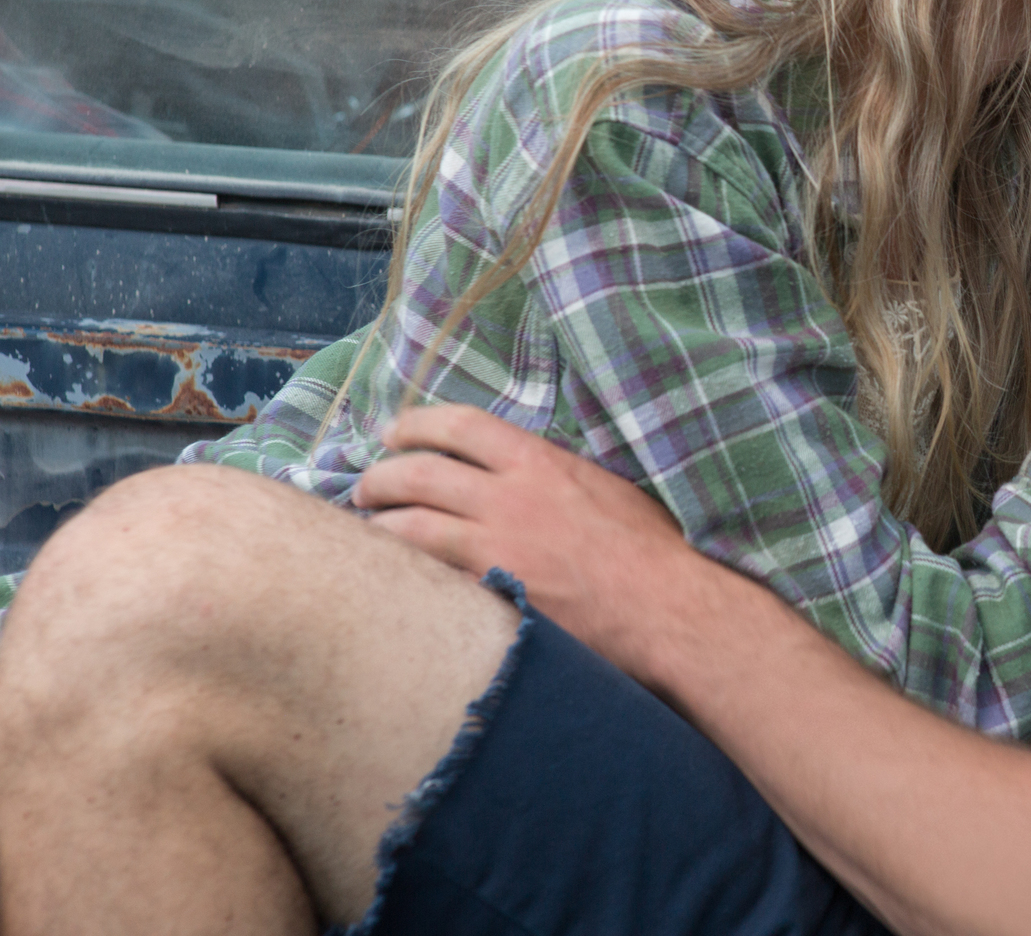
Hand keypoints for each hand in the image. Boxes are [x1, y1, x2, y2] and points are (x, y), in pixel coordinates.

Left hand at [354, 406, 690, 671]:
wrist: (663, 605)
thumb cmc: (649, 547)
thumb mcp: (603, 485)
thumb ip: (552, 474)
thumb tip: (517, 472)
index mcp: (538, 461)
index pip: (459, 425)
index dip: (416, 424)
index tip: (395, 433)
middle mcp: (507, 497)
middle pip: (417, 472)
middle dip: (380, 476)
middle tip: (367, 487)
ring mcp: (494, 548)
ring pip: (407, 528)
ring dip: (377, 527)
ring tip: (368, 532)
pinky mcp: (490, 595)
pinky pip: (426, 578)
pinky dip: (401, 574)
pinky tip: (392, 578)